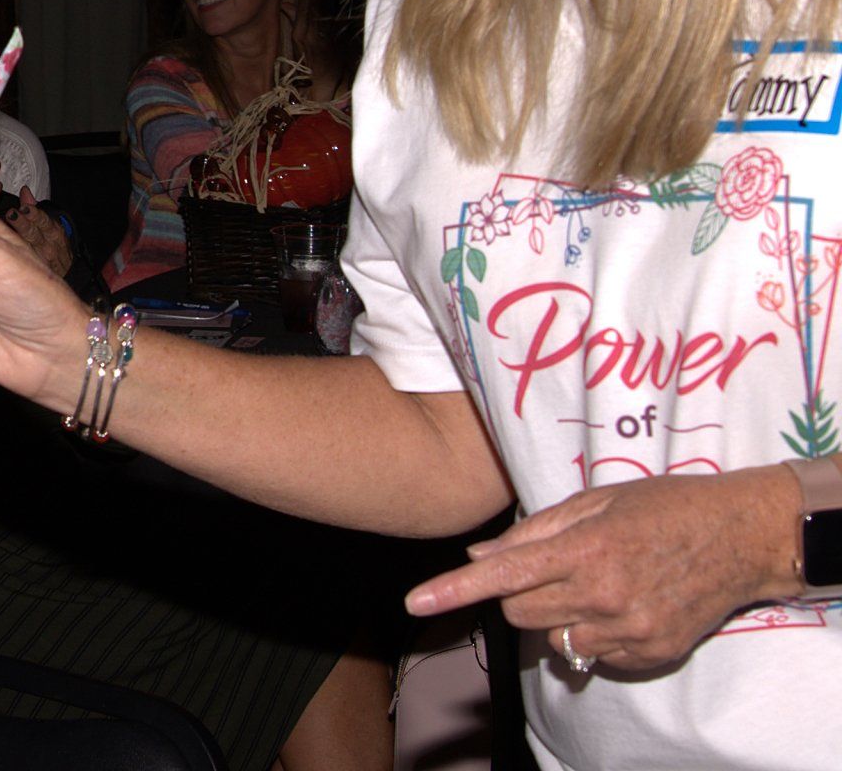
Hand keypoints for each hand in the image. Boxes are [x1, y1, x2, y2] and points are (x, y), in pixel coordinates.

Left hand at [5, 186, 72, 278]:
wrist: (68, 272)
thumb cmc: (56, 246)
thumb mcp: (51, 225)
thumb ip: (36, 208)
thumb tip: (24, 191)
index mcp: (54, 231)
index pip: (44, 221)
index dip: (33, 214)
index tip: (23, 207)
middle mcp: (48, 245)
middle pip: (33, 234)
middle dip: (22, 224)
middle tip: (11, 214)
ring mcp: (40, 259)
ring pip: (27, 248)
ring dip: (17, 237)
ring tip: (7, 227)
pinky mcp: (34, 270)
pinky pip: (23, 262)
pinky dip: (14, 254)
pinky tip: (4, 248)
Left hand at [405, 465, 804, 671]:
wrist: (741, 536)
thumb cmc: (665, 505)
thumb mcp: (597, 499)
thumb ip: (536, 530)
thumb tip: (481, 555)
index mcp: (584, 550)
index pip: (502, 576)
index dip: (453, 590)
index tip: (414, 602)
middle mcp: (602, 596)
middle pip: (519, 613)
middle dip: (519, 594)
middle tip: (552, 568)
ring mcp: (629, 630)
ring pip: (554, 640)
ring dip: (557, 617)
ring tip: (594, 585)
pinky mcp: (651, 654)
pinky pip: (596, 655)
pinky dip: (594, 635)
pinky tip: (622, 605)